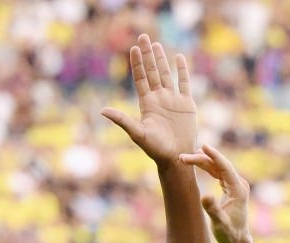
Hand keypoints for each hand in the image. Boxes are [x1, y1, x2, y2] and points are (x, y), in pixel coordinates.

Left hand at [101, 33, 195, 165]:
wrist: (177, 158)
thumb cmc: (156, 149)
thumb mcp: (137, 133)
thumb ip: (122, 120)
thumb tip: (102, 111)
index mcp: (147, 104)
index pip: (140, 79)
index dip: (137, 64)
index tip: (133, 49)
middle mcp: (159, 99)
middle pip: (152, 72)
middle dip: (148, 55)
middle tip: (143, 37)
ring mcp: (173, 100)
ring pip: (166, 75)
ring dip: (161, 60)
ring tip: (156, 44)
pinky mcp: (187, 104)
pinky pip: (184, 83)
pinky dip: (183, 71)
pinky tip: (179, 58)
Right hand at [177, 141, 250, 242]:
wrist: (236, 240)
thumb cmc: (228, 233)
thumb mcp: (219, 223)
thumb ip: (213, 209)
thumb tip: (204, 196)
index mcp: (238, 189)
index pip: (225, 166)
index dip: (213, 155)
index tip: (202, 146)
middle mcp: (239, 184)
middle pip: (219, 165)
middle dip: (201, 159)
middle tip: (182, 157)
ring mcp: (235, 185)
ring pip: (217, 168)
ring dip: (202, 162)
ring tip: (184, 158)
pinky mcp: (231, 188)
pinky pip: (218, 173)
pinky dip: (207, 167)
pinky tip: (197, 162)